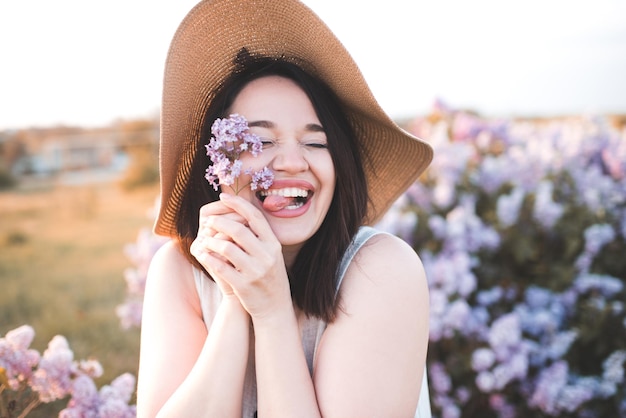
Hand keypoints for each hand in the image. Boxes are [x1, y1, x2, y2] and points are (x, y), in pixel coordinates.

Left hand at [191, 194, 291, 319]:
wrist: (275, 308)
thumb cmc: (269, 276)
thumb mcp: (272, 254)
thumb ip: (260, 236)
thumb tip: (242, 211)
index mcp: (274, 244)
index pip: (255, 217)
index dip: (238, 204)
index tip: (223, 197)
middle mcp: (267, 256)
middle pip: (239, 229)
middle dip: (219, 221)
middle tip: (208, 220)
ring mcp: (256, 271)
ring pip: (227, 247)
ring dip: (211, 240)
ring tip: (204, 238)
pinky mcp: (244, 285)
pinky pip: (221, 267)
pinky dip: (209, 258)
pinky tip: (202, 254)